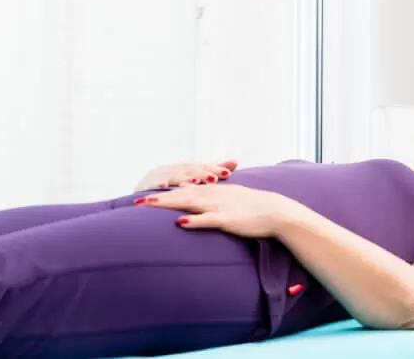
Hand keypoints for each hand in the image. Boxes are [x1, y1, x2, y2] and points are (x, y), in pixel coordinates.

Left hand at [135, 183, 301, 238]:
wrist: (276, 211)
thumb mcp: (229, 199)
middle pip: (180, 195)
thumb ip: (211, 199)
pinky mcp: (228, 219)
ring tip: (148, 205)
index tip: (144, 195)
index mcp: (213, 191)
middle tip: (136, 200)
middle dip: (158, 198)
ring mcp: (219, 206)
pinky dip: (194, 220)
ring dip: (168, 204)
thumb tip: (195, 200)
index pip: (183, 190)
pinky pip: (208, 220)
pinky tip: (180, 222)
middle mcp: (213, 195)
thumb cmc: (253, 208)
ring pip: (189, 204)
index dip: (163, 192)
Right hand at [136, 159, 238, 189]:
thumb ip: (213, 170)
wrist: (145, 188)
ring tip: (195, 181)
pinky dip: (157, 184)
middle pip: (190, 170)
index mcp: (187, 169)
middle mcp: (175, 170)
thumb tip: (236, 161)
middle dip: (203, 173)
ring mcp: (161, 176)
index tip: (228, 172)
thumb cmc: (174, 182)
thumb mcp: (193, 176)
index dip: (214, 169)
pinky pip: (152, 184)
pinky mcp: (147, 184)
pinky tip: (163, 186)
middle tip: (215, 177)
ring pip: (174, 176)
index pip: (203, 168)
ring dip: (184, 178)